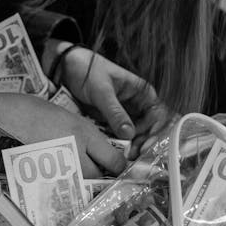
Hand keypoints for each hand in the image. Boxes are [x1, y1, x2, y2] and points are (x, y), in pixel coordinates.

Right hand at [0, 88, 127, 179]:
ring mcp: (58, 164)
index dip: (117, 166)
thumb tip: (102, 154)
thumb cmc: (35, 110)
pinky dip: (64, 184)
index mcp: (84, 132)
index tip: (114, 166)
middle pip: (99, 176)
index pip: (114, 160)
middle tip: (96, 172)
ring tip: (76, 174)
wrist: (4, 113)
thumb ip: (87, 136)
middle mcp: (76, 150)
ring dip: (82, 181)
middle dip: (100, 176)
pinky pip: (62, 185)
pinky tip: (60, 177)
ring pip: (80, 183)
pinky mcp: (43, 174)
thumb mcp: (68, 117)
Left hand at [50, 43, 172, 159]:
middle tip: (134, 155)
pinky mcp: (113, 121)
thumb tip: (129, 133)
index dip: (156, 131)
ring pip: (136, 134)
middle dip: (144, 142)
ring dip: (133, 146)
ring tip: (126, 157)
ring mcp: (125, 113)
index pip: (158, 114)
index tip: (147, 145)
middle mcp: (137, 104)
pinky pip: (121, 135)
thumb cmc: (87, 70)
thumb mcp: (101, 91)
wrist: (67, 69)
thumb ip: (115, 111)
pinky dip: (121, 144)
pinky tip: (116, 151)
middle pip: (149, 128)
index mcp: (142, 91)